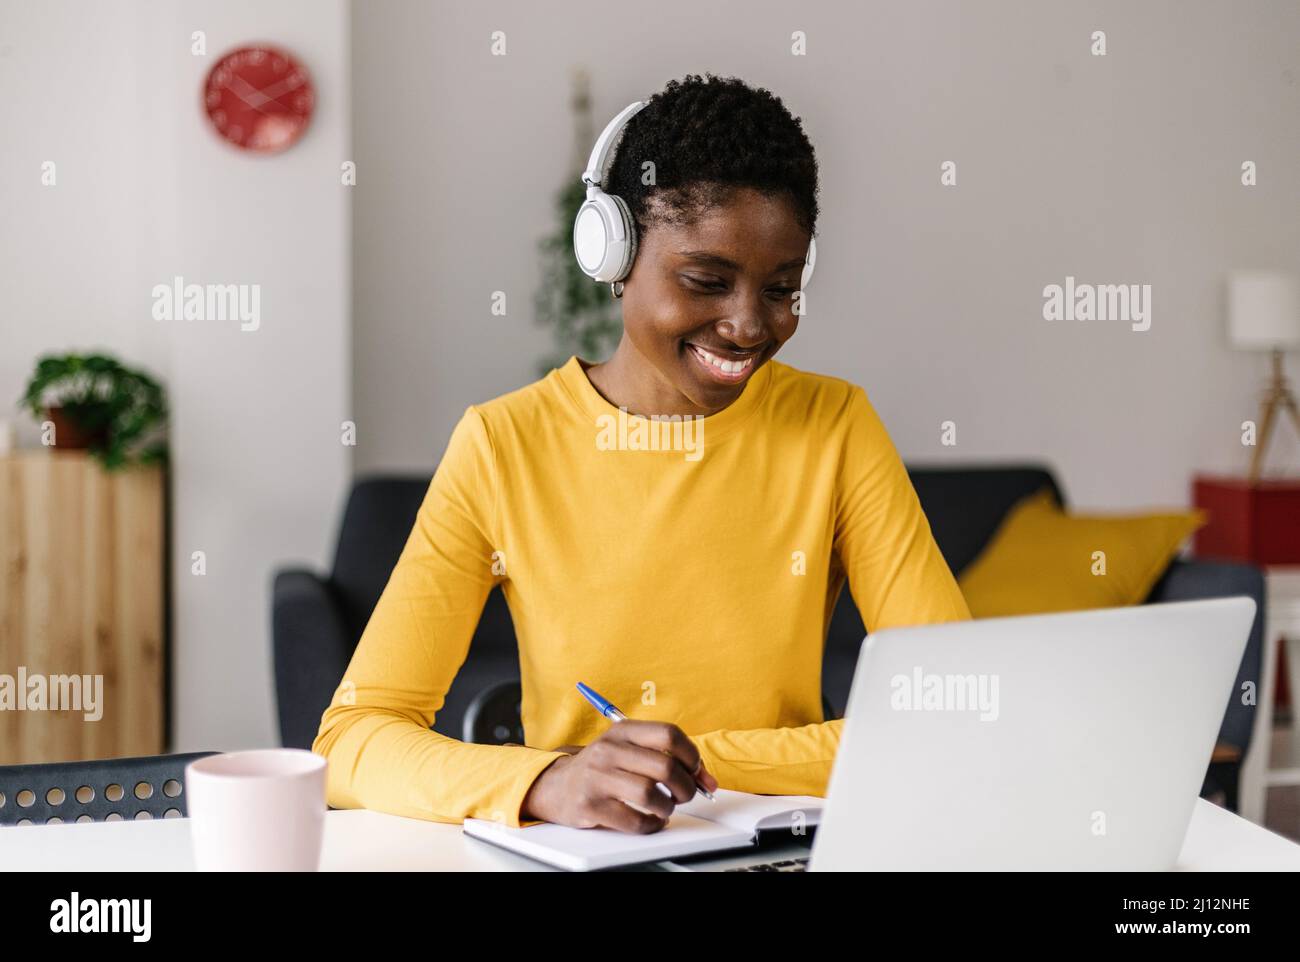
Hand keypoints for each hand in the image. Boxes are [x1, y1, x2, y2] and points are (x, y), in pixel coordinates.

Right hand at [521, 721, 718, 832]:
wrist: (558, 786)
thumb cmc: (604, 768)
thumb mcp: (629, 750)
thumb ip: (668, 758)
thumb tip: (707, 781)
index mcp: (622, 731)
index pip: (669, 734)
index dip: (691, 755)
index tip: (695, 769)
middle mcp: (609, 750)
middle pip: (666, 768)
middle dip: (686, 787)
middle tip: (684, 794)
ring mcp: (598, 778)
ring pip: (652, 795)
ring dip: (668, 807)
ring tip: (665, 807)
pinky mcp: (591, 806)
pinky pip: (636, 821)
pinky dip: (652, 825)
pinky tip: (651, 821)